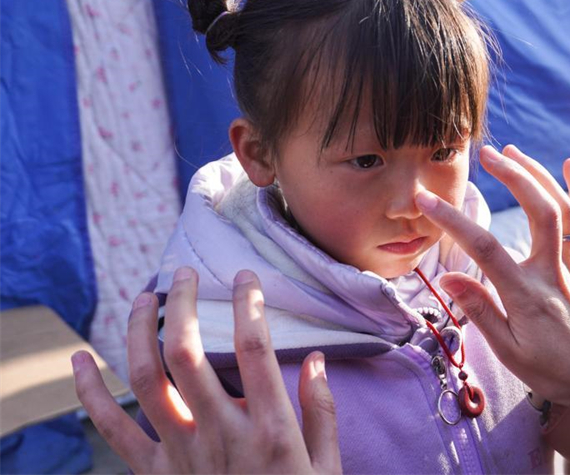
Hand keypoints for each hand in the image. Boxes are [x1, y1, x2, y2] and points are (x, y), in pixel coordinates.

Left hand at [72, 268, 340, 473]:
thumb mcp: (327, 467)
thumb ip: (322, 411)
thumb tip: (317, 358)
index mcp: (269, 429)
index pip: (253, 348)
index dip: (247, 302)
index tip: (245, 275)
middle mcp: (220, 433)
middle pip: (188, 351)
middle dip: (182, 303)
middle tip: (184, 274)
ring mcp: (182, 454)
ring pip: (146, 379)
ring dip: (138, 331)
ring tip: (144, 297)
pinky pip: (113, 431)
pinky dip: (89, 395)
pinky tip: (80, 361)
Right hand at [415, 145, 569, 405]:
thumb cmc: (548, 368)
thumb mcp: (508, 351)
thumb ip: (480, 311)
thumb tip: (450, 277)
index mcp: (526, 294)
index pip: (486, 249)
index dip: (454, 221)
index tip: (426, 200)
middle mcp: (551, 272)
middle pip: (539, 211)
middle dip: (513, 177)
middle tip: (486, 155)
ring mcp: (568, 265)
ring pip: (562, 210)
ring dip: (538, 175)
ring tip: (511, 151)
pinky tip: (568, 165)